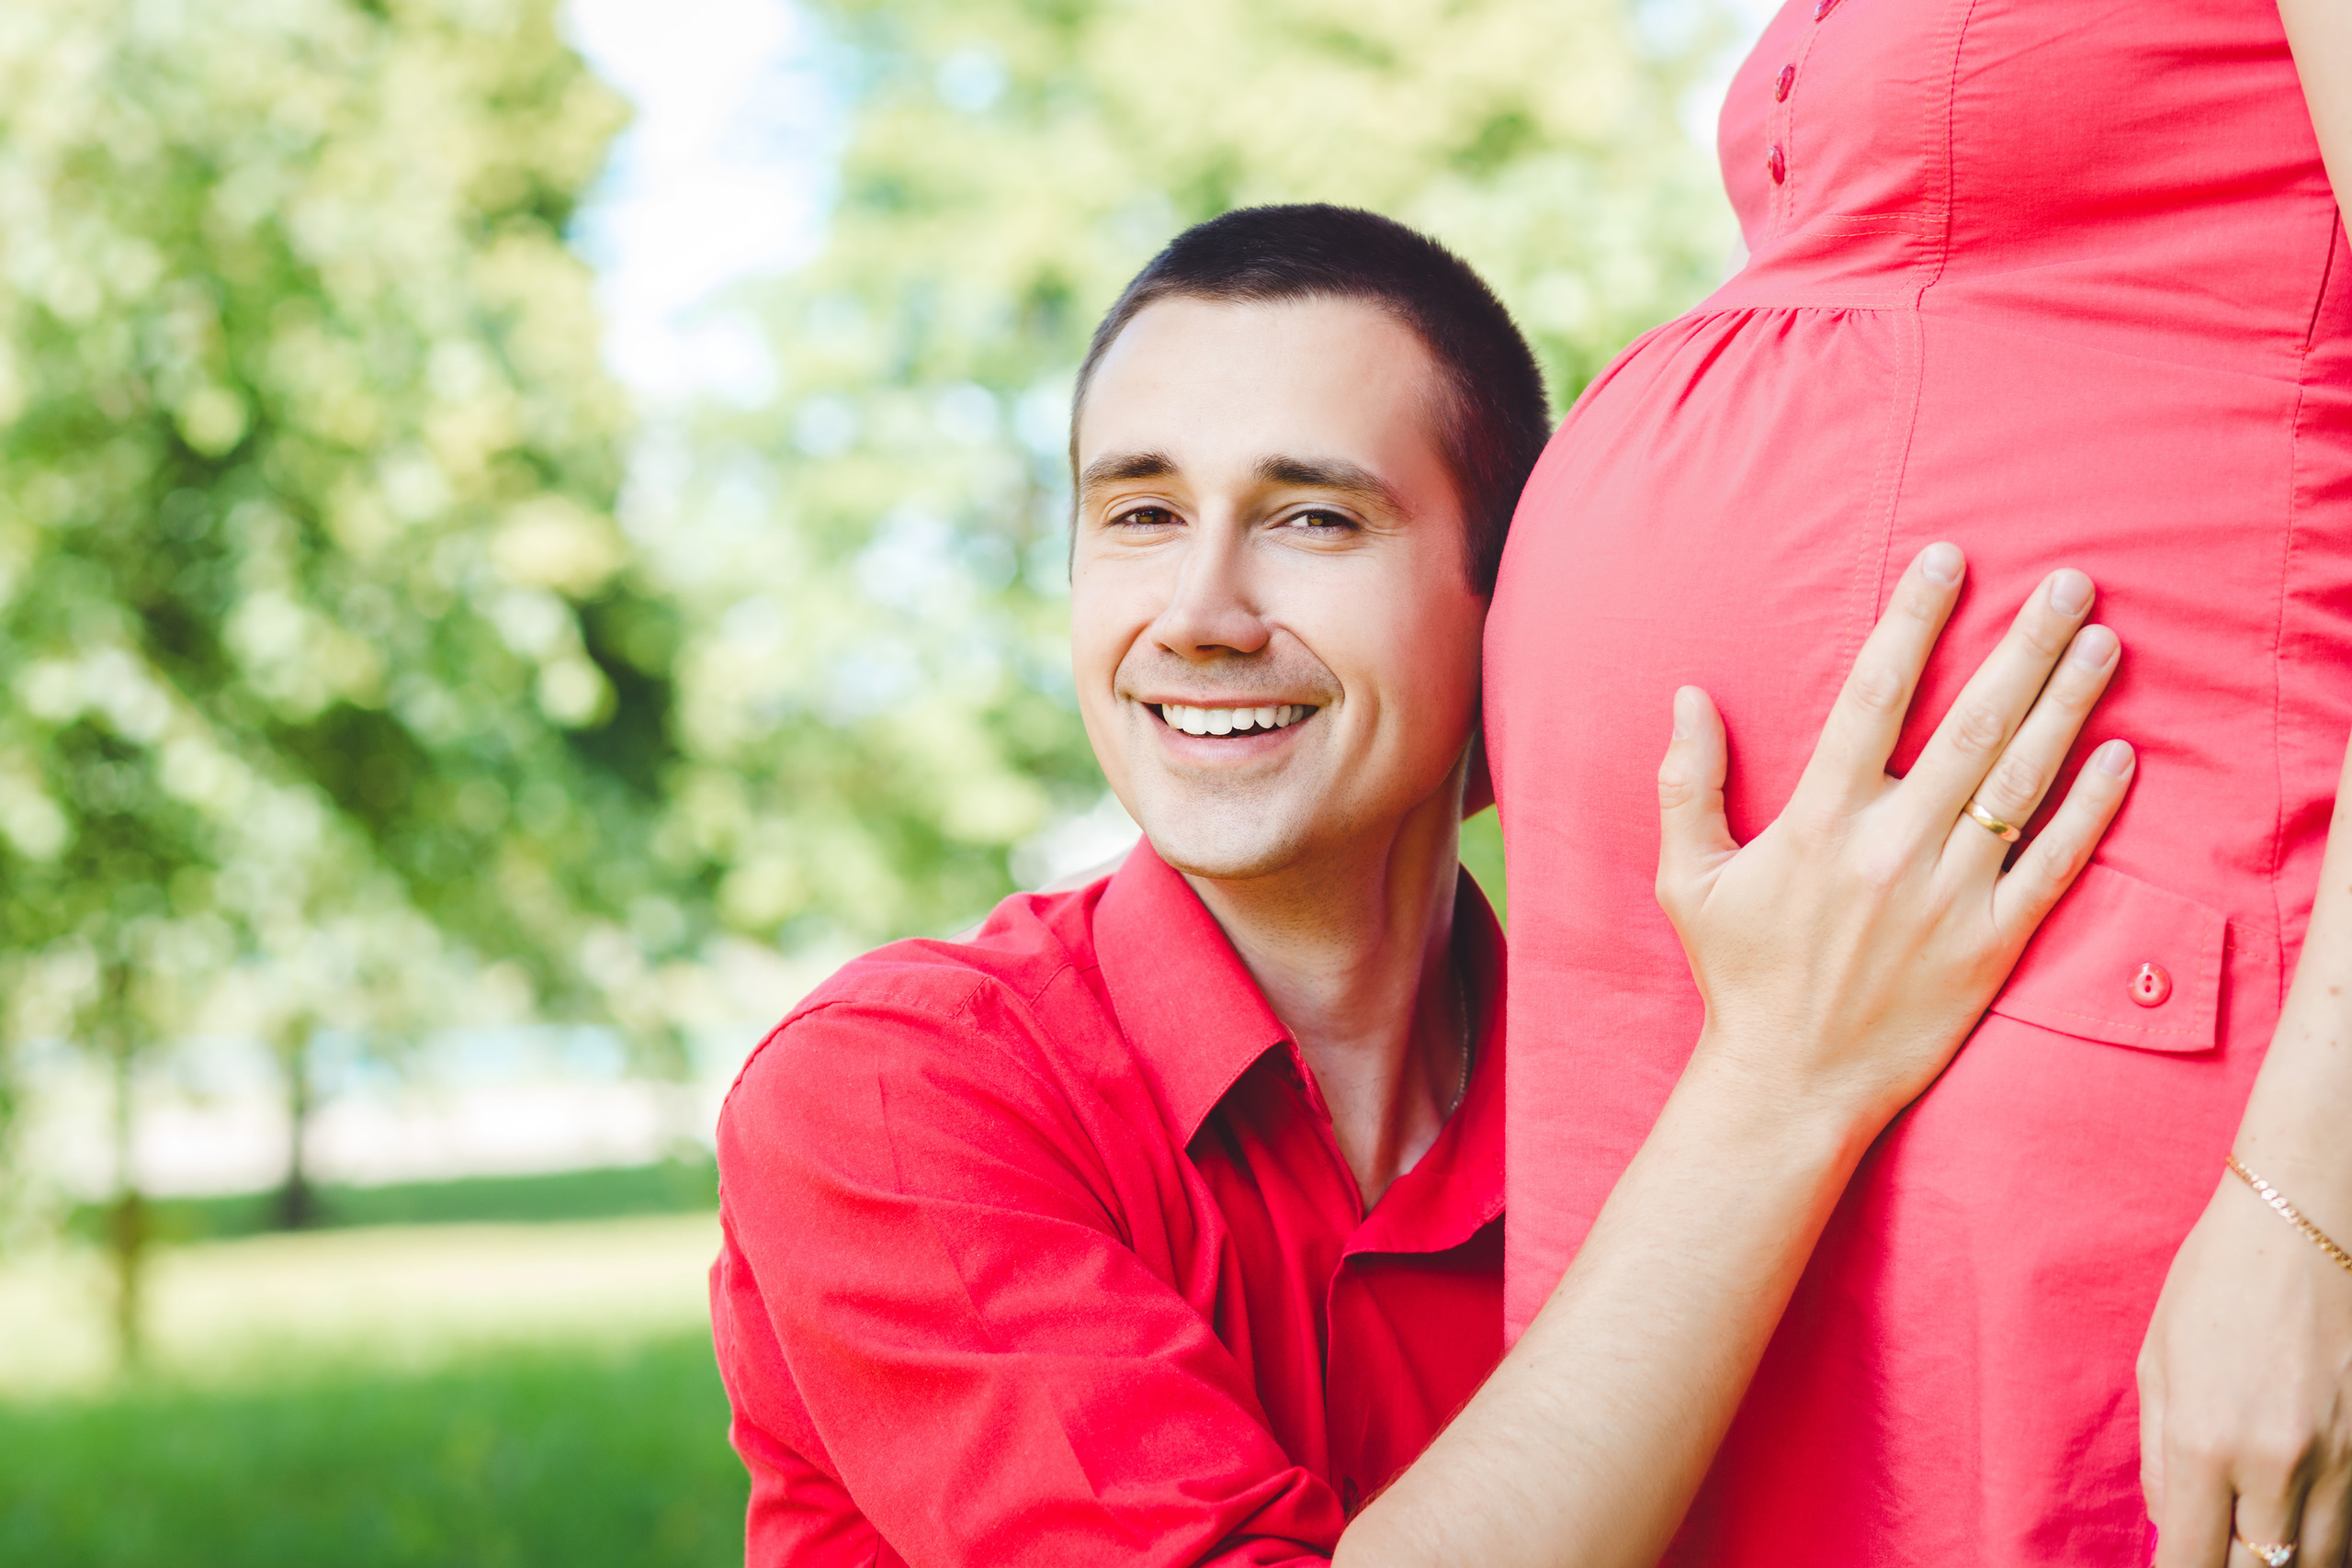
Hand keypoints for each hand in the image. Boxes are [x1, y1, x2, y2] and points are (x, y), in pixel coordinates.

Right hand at [1654, 541, 2134, 1130]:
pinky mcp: (1993, 945)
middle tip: (2071, 582)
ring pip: (2023, 782)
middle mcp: (1892, 849)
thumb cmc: (1739, 977)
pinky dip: (2091, 808)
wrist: (1790, 1085)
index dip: (1915, 621)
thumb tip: (1689, 694)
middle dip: (2025, 645)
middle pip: (1973, 724)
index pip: (1875, 698)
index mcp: (1820, 823)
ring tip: (2104, 641)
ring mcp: (1951, 897)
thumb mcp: (1688, 879)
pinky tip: (2121, 754)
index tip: (1950, 560)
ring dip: (2070, 704)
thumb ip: (1686, 782)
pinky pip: (2055, 864)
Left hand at [2143, 1162, 2351, 1567]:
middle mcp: (2280, 1465)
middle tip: (2215, 1542)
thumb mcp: (2159, 1363)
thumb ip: (2161, 1458)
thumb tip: (2170, 1525)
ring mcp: (2344, 1461)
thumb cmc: (2217, 1282)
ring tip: (2253, 1528)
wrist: (2308, 1222)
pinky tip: (2295, 1508)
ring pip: (2319, 1560)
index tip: (2177, 1567)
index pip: (2194, 1562)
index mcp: (2209, 1444)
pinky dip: (2324, 1529)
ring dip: (2283, 1557)